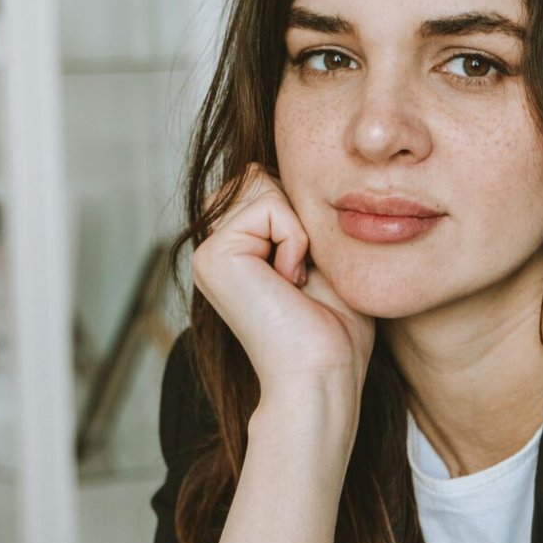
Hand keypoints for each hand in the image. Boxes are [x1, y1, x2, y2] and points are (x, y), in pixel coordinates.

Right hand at [193, 162, 373, 414]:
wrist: (322, 376)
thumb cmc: (334, 331)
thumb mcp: (322, 257)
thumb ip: (299, 215)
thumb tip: (289, 166)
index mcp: (236, 251)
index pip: (268, 182)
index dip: (303, 216)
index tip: (307, 273)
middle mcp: (215, 249)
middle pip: (261, 175)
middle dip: (299, 217)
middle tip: (301, 277)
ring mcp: (208, 252)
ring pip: (263, 183)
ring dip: (299, 230)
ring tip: (295, 281)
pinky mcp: (212, 256)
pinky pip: (269, 206)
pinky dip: (295, 240)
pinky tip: (289, 282)